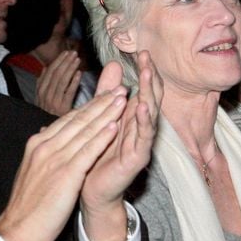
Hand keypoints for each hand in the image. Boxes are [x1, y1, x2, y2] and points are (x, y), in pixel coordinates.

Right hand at [0, 85, 128, 240]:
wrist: (17, 229)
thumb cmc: (27, 203)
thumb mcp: (33, 168)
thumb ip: (43, 149)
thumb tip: (47, 132)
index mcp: (39, 143)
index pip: (68, 119)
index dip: (89, 106)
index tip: (105, 94)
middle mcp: (46, 145)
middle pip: (78, 119)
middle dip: (101, 102)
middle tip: (119, 88)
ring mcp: (55, 158)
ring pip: (85, 130)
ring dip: (106, 113)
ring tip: (121, 99)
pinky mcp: (65, 174)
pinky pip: (87, 151)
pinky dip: (101, 137)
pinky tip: (114, 125)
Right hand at [36, 50, 80, 115]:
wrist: (53, 137)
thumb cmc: (50, 117)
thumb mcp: (43, 101)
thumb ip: (43, 84)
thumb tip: (44, 68)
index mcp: (40, 92)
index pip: (48, 73)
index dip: (57, 61)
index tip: (66, 53)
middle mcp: (44, 96)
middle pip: (55, 75)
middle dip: (64, 62)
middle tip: (73, 53)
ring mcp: (53, 103)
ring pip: (61, 81)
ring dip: (69, 68)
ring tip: (77, 60)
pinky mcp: (62, 109)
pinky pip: (68, 93)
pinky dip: (73, 82)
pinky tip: (79, 74)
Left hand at [80, 50, 162, 240]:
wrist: (91, 189)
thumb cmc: (96, 153)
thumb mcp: (100, 117)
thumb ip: (106, 93)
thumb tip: (113, 65)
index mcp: (130, 117)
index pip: (142, 89)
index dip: (143, 71)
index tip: (141, 51)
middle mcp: (139, 127)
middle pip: (150, 97)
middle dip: (149, 77)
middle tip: (147, 57)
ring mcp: (140, 142)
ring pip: (149, 114)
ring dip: (150, 94)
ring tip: (148, 75)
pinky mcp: (137, 157)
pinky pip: (143, 138)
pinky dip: (144, 122)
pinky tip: (143, 107)